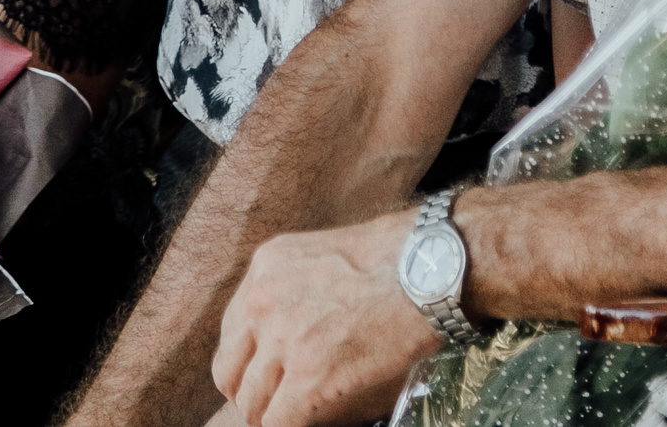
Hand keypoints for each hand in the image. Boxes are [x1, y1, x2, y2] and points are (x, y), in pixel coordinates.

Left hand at [212, 211, 439, 426]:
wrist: (434, 267)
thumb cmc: (399, 259)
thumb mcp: (325, 256)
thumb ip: (294, 290)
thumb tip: (288, 336)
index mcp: (265, 269)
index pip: (232, 336)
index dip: (250, 365)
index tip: (268, 378)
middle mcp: (263, 302)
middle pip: (232, 375)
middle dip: (255, 394)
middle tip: (280, 403)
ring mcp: (284, 340)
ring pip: (253, 404)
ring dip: (276, 414)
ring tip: (302, 413)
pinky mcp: (310, 377)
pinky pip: (278, 423)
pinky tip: (315, 420)